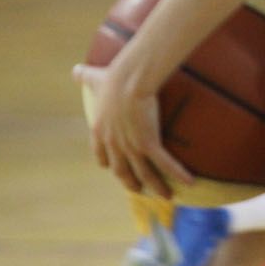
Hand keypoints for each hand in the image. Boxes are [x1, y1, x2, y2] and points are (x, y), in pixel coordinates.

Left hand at [74, 63, 191, 199]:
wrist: (129, 81)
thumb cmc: (114, 78)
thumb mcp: (95, 79)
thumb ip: (85, 76)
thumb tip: (75, 70)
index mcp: (100, 131)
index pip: (102, 156)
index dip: (108, 164)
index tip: (113, 169)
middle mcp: (114, 144)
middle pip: (121, 171)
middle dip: (131, 183)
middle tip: (139, 189)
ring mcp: (131, 147)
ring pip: (144, 174)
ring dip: (155, 186)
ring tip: (166, 195)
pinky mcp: (148, 144)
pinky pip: (165, 164)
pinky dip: (177, 175)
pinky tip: (189, 183)